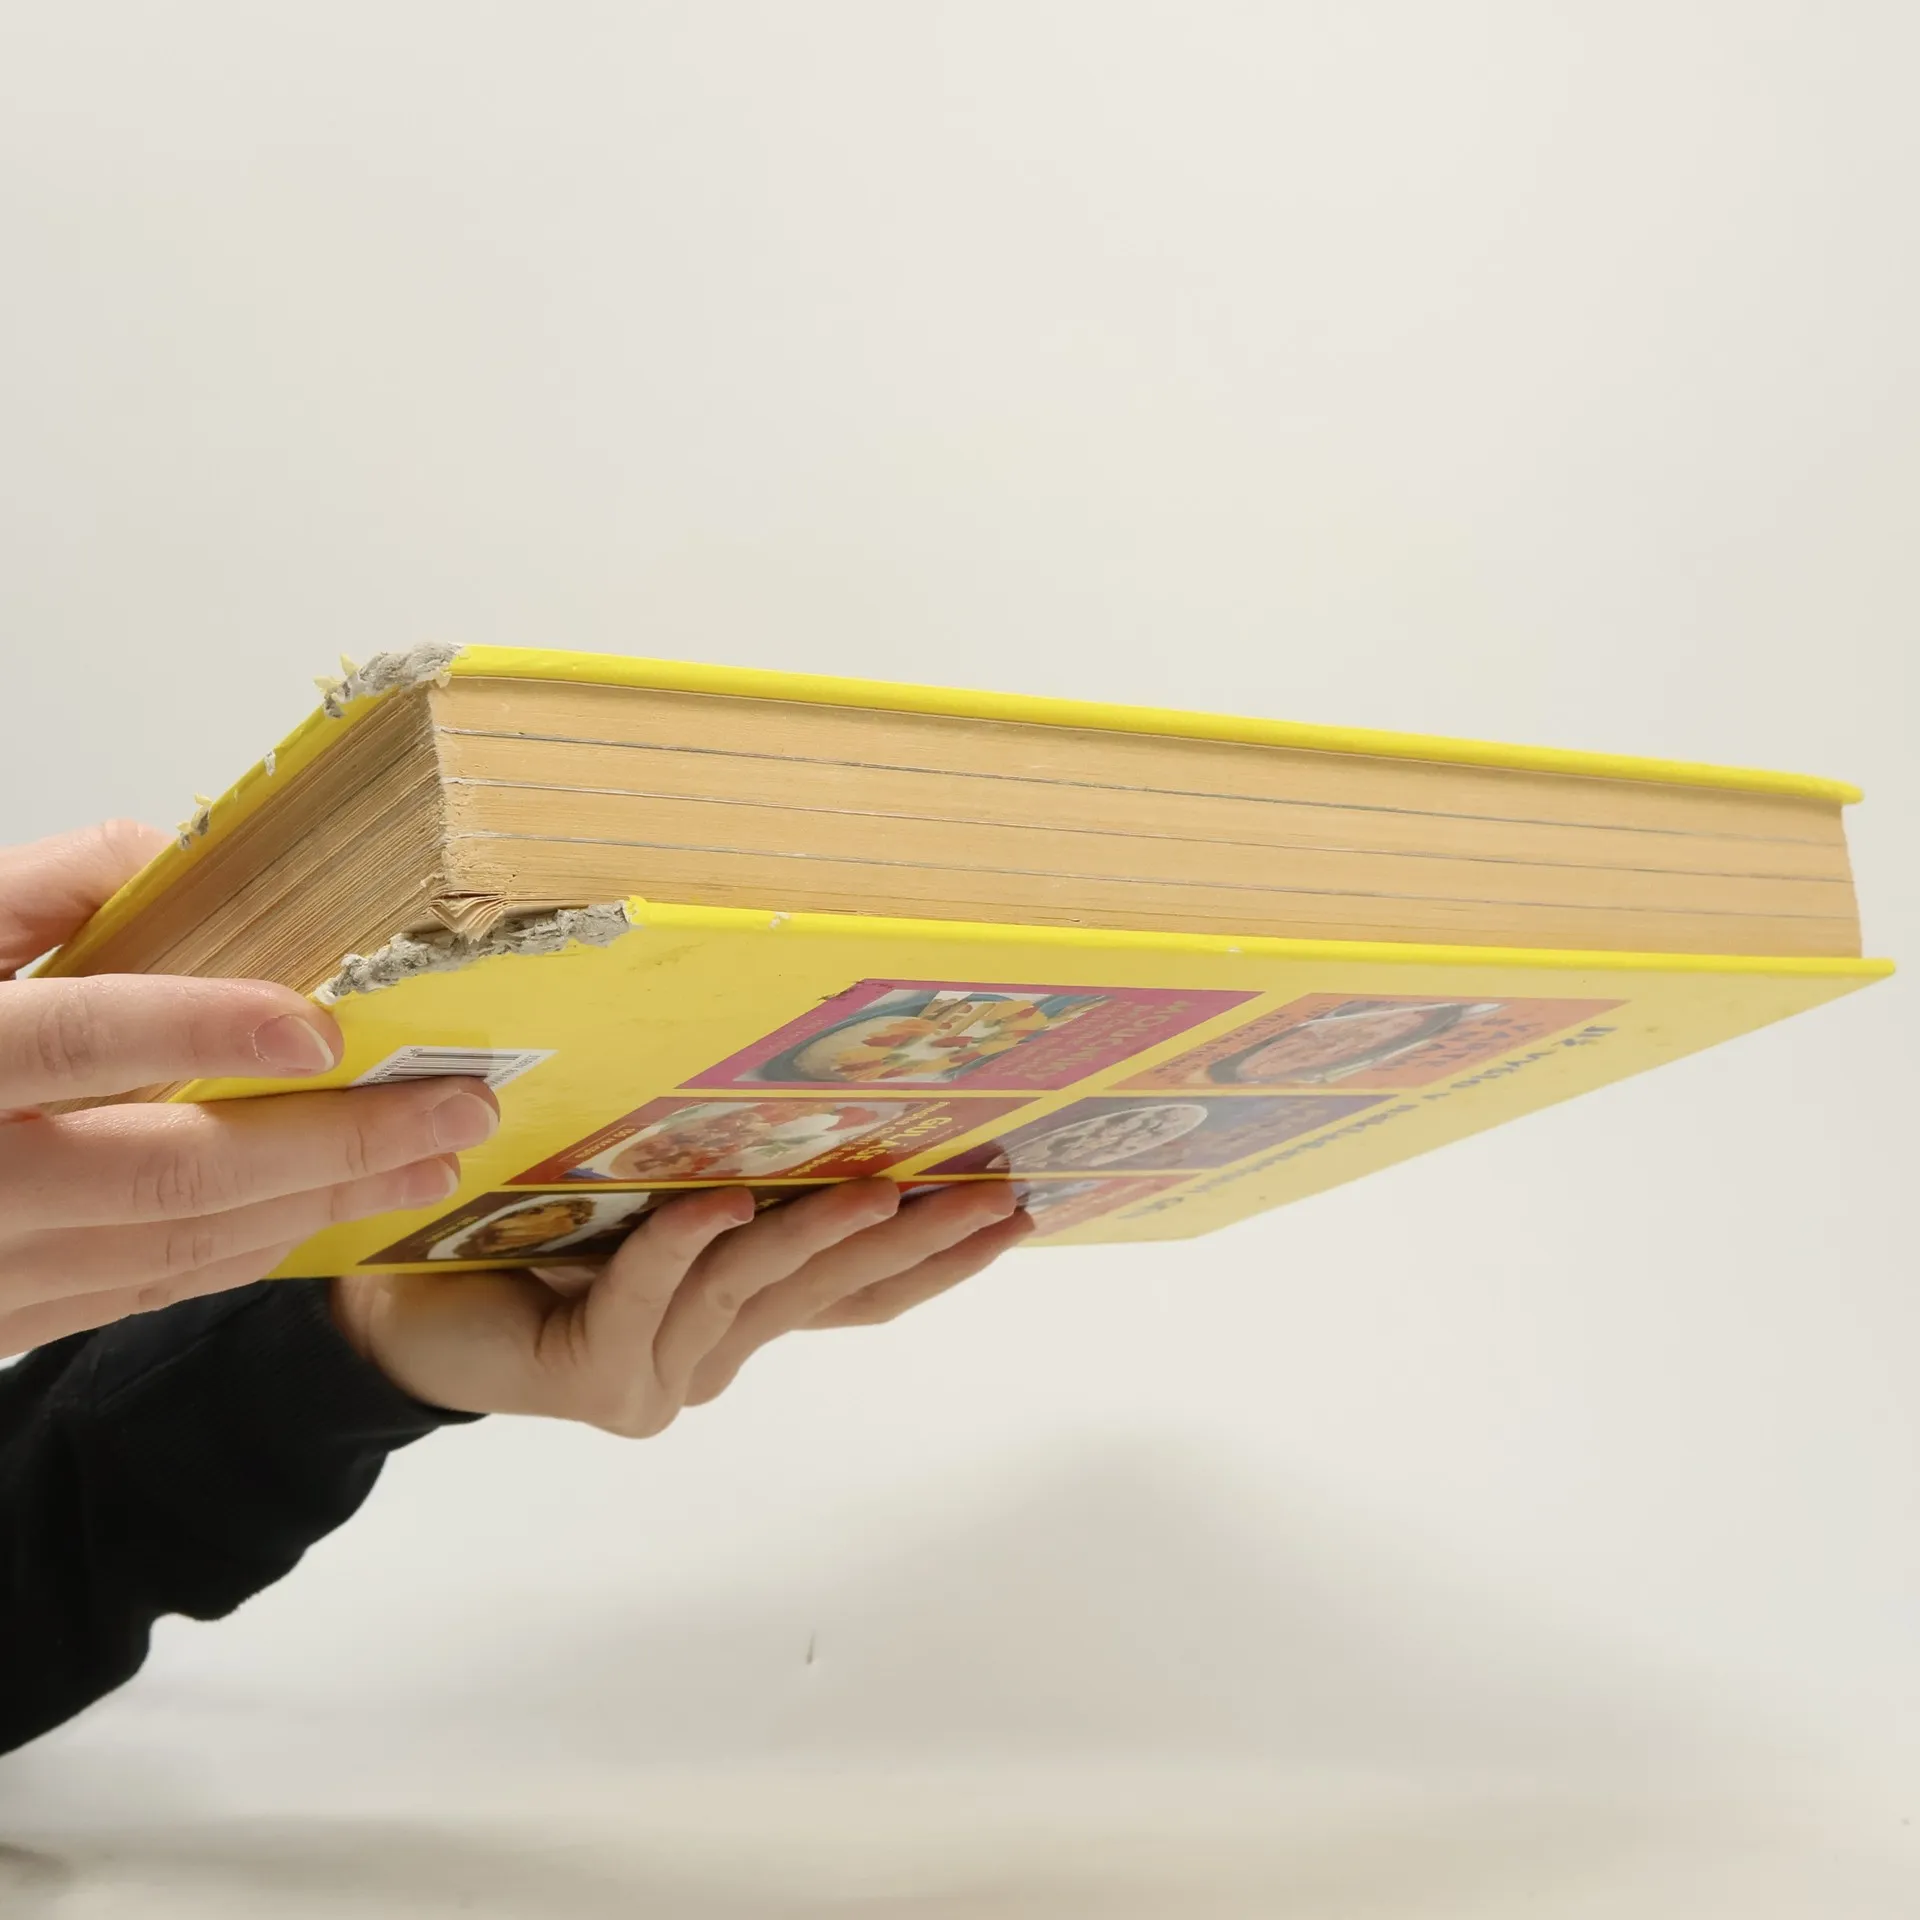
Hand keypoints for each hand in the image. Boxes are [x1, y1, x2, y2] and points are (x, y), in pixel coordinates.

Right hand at [1, 822, 501, 1355]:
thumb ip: (31, 894)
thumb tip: (165, 850)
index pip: (67, 1040)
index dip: (195, 1030)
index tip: (319, 1024)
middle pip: (160, 1171)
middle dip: (328, 1144)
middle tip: (455, 1106)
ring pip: (170, 1248)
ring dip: (318, 1207)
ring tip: (432, 1159)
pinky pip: (139, 1291)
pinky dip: (249, 1252)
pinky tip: (332, 1214)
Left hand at [329, 1180, 1034, 1430]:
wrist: (392, 1317)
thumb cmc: (518, 1246)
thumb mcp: (641, 1208)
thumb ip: (718, 1202)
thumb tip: (809, 1118)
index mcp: (735, 1318)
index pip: (859, 1296)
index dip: (940, 1261)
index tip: (1016, 1212)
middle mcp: (714, 1355)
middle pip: (832, 1295)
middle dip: (922, 1245)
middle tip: (994, 1197)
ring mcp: (665, 1377)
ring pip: (753, 1290)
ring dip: (822, 1236)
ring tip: (888, 1192)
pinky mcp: (602, 1379)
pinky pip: (652, 1291)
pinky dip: (684, 1244)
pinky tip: (723, 1202)